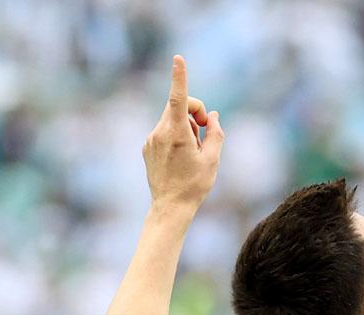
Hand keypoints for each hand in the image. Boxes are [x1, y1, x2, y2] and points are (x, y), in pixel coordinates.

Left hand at [143, 55, 224, 213]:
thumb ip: (216, 133)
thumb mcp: (213, 159)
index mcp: (177, 134)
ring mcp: (151, 139)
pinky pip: (164, 131)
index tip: (178, 58)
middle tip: (207, 130)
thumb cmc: (195, 185)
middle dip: (195, 111)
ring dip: (186, 125)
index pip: (179, 98)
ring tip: (194, 150)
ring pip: (172, 118)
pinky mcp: (147, 147)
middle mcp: (160, 132)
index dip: (180, 76)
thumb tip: (214, 116)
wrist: (170, 207)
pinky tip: (182, 156)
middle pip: (178, 105)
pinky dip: (176, 135)